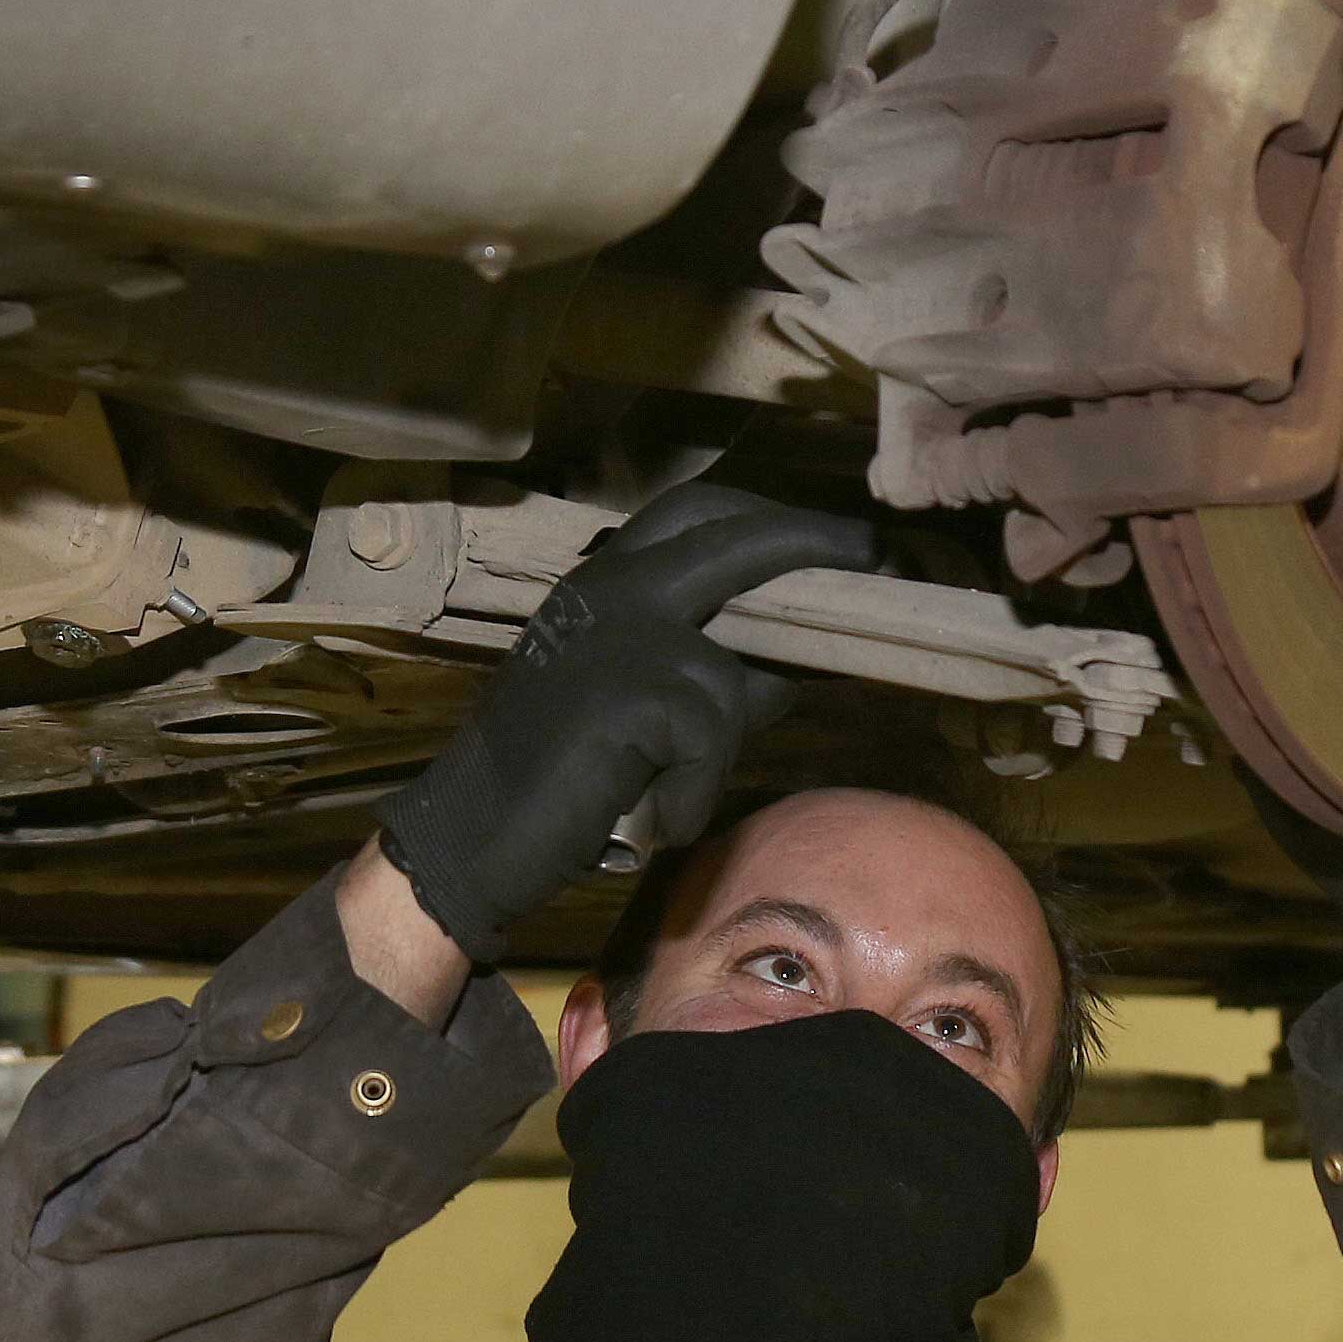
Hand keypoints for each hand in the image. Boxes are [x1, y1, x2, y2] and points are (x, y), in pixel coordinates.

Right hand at [373, 484, 881, 963]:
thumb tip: (794, 666)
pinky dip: (692, 791)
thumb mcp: (630, 696)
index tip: (830, 535)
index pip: (697, 513)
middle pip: (735, 541)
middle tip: (868, 555)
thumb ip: (704, 668)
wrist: (473, 828)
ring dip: (716, 751)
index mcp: (606, 580)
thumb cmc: (557, 770)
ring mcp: (620, 635)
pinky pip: (709, 741)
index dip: (769, 516)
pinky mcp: (629, 696)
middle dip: (809, 544)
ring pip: (731, 678)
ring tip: (669, 791)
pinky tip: (656, 815)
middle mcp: (611, 588)